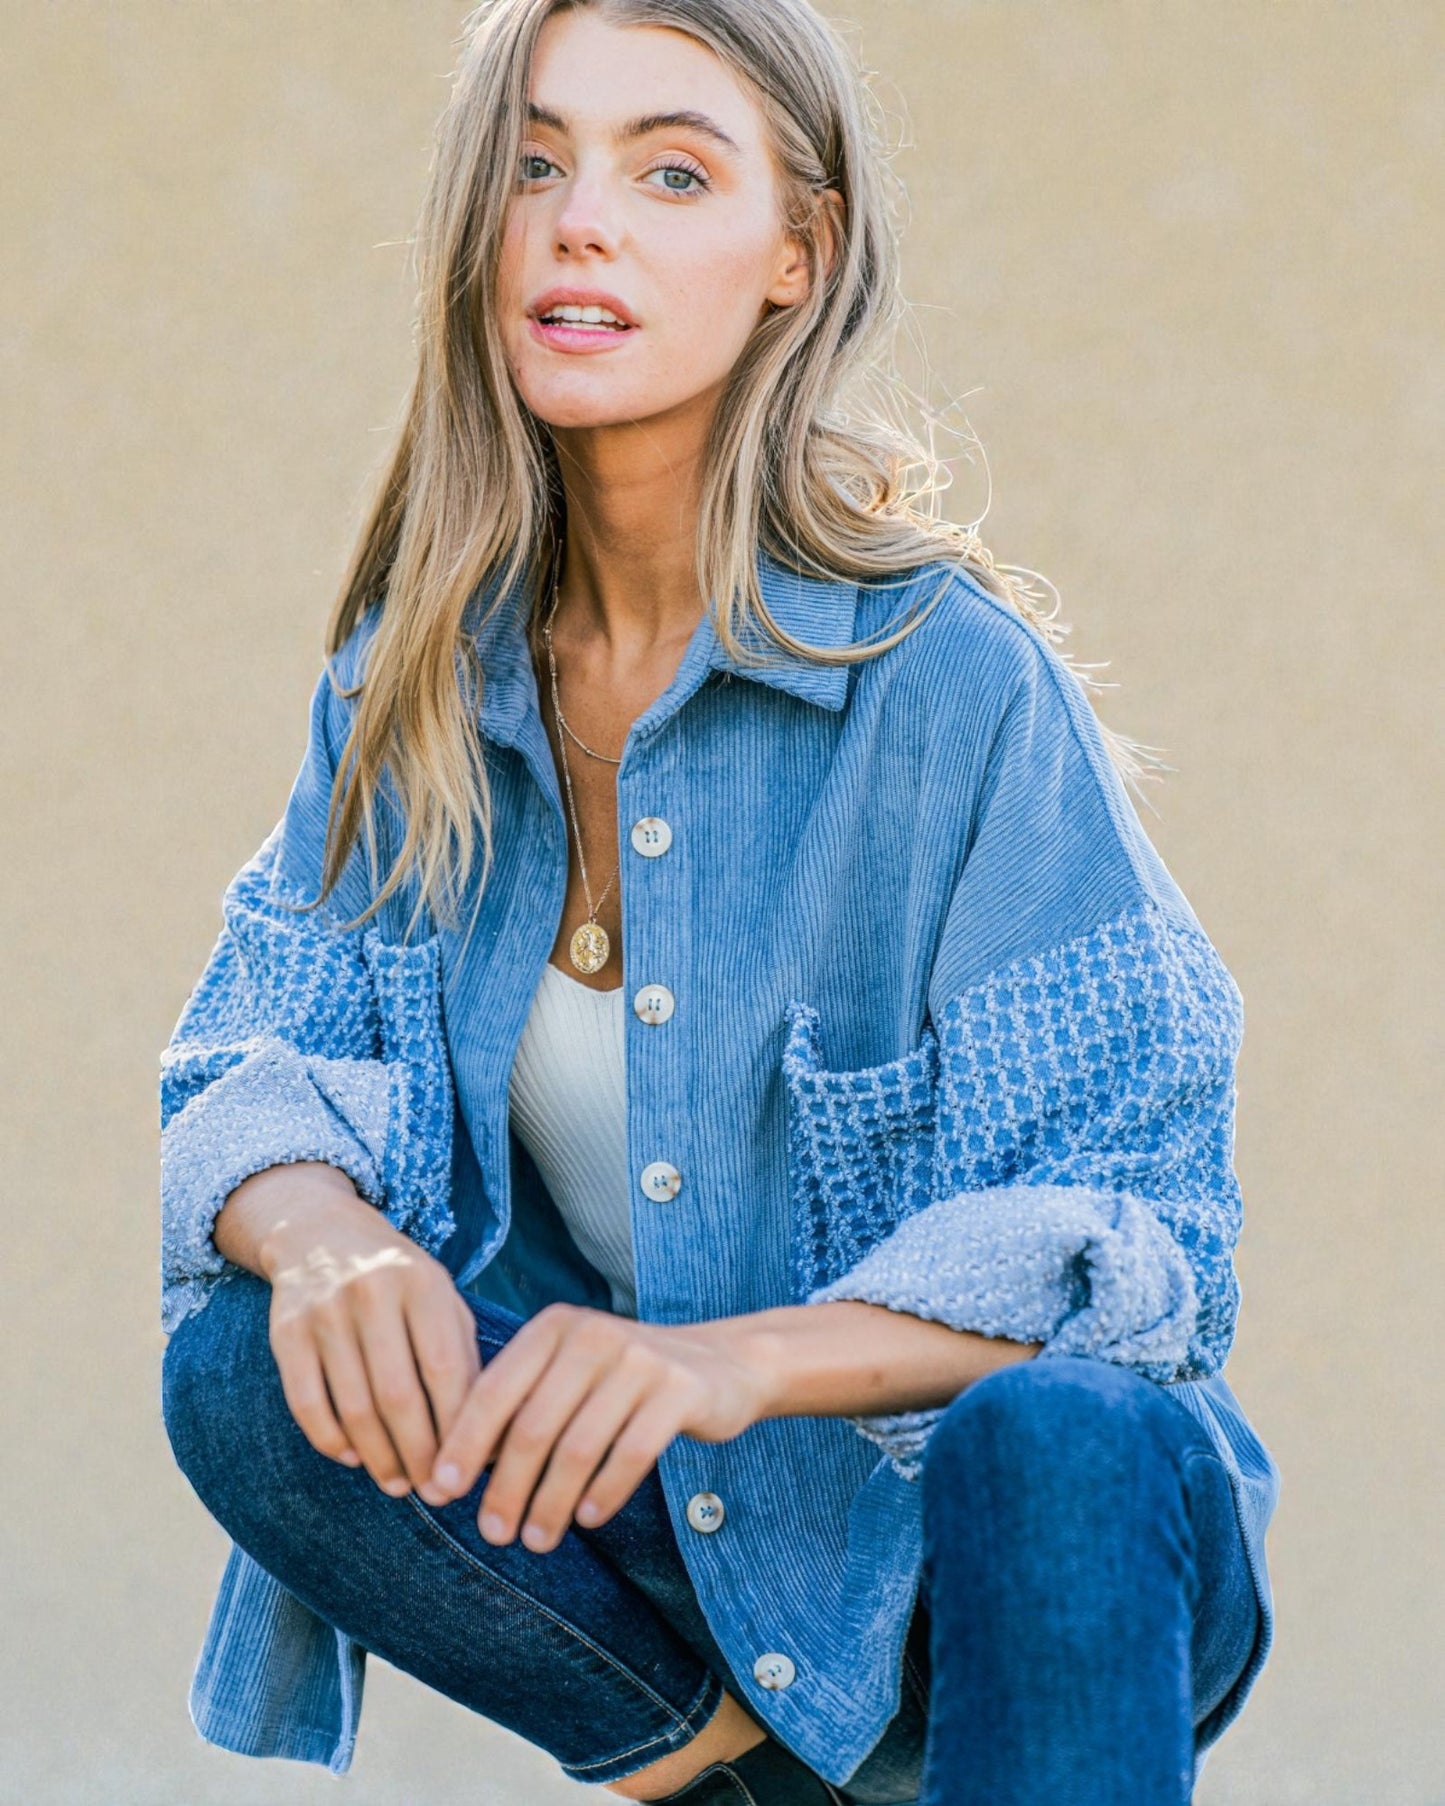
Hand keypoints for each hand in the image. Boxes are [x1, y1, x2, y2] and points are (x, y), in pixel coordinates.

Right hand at [227, 1163, 480, 1499]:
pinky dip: (331, 1441)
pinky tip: (353, 1458)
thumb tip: (489, 1435)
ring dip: (379, 1458)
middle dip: (420, 1455)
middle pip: (399, 1396)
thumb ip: (464, 1356)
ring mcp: (325, 1312)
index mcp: (422, 1283)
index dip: (457, 1430)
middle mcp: (373, 1292)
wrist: (321, 1233)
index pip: (445, 1371)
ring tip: (398, 1484)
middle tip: (433, 1493)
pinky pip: (307, 1404)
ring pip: (354, 1407)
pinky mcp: (287, 1333)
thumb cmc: (399, 1279)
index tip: (465, 1473)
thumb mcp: (441, 1298)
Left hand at [417, 1303, 772, 1551]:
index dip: (462, 1444)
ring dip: (552, 1502)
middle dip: (505, 1487)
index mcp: (554, 1328)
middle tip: (493, 1534)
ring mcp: (639, 1359)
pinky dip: (605, 1492)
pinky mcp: (679, 1389)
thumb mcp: (569, 1375)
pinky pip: (631, 1453)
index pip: (494, 1390)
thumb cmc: (624, 1380)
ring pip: (578, 1446)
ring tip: (537, 1540)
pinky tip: (589, 1520)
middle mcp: (592, 1335)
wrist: (720, 1362)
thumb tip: (454, 1472)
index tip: (440, 1493)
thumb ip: (521, 1406)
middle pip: (533, 1426)